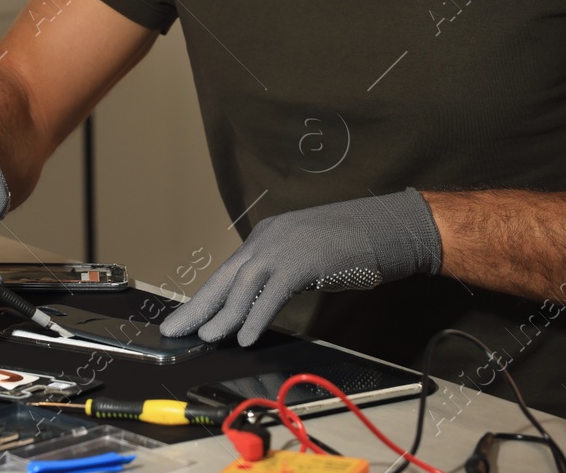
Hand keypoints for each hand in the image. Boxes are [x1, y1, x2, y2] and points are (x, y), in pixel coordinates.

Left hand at [159, 188, 441, 345]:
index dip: (206, 297)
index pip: (229, 271)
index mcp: (269, 235)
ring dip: (222, 316)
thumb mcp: (309, 258)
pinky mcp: (303, 261)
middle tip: (174, 329)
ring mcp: (285, 246)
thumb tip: (258, 304)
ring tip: (205, 338)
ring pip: (242, 286)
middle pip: (225, 277)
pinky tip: (247, 337)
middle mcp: (270, 237)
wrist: (391, 227)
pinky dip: (256, 317)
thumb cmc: (356, 245)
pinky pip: (272, 294)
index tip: (188, 317)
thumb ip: (282, 275)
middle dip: (198, 307)